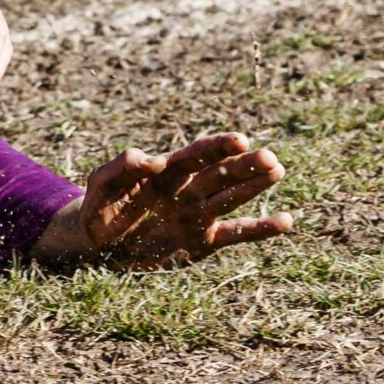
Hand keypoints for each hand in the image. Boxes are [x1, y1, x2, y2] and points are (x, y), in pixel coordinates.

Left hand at [32, 134, 292, 268]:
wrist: (98, 244)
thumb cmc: (99, 206)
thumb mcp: (101, 184)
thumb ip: (120, 167)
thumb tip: (150, 157)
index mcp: (164, 172)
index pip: (194, 155)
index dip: (216, 147)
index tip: (239, 140)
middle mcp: (186, 190)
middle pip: (219, 173)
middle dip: (242, 165)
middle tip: (268, 157)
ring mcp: (196, 215)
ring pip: (231, 197)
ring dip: (254, 186)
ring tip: (278, 170)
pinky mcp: (201, 241)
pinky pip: (235, 233)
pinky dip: (260, 228)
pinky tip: (285, 221)